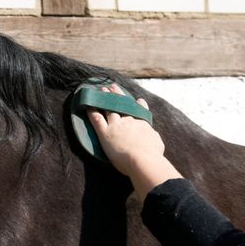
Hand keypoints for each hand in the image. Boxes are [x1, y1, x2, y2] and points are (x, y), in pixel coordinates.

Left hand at [87, 84, 181, 200]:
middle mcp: (128, 121)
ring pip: (109, 108)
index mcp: (141, 123)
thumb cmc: (152, 153)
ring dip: (105, 98)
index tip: (138, 100)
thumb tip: (152, 133)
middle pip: (122, 105)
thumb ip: (153, 135)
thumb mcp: (157, 141)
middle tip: (113, 86)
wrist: (142, 158)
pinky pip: (97, 120)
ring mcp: (116, 125)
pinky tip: (88, 105)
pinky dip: (92, 111)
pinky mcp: (105, 133)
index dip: (139, 105)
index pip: (139, 111)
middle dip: (117, 95)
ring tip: (101, 90)